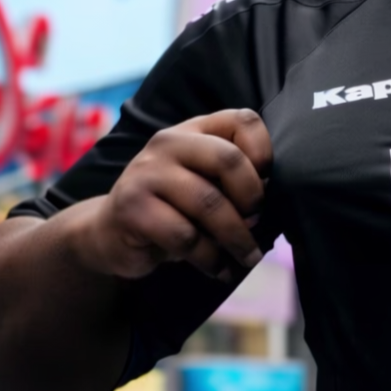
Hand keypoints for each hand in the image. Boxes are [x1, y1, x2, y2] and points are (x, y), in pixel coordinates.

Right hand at [79, 108, 271, 281]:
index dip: (266, 151)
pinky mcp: (132, 207)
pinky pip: (186, 236)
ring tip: (248, 257)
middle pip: (228, 160)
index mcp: (195, 129)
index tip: (270, 183)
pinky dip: (211, 258)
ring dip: (237, 238)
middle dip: (252, 198)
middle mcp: (169, 142)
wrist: (110, 232)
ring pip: (209, 204)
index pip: (244, 120)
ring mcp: (147, 172)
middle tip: (257, 223)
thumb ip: (234, 179)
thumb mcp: (204, 183)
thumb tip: (280, 197)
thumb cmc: (173, 207)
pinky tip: (219, 269)